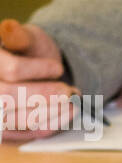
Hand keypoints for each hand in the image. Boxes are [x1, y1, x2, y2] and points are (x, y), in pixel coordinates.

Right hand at [0, 23, 74, 140]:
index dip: (37, 70)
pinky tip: (64, 117)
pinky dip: (45, 127)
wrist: (32, 71)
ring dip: (48, 114)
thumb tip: (9, 27)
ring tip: (74, 105)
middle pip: (6, 98)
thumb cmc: (27, 53)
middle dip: (43, 95)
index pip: (11, 70)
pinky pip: (19, 135)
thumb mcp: (26, 37)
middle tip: (71, 92)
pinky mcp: (1, 131)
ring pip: (12, 120)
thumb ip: (20, 35)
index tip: (58, 68)